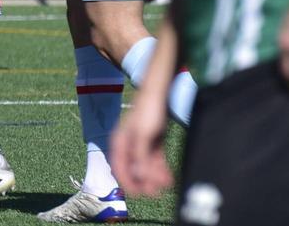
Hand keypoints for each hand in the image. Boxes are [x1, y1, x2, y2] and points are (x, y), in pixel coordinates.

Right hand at [110, 83, 172, 197]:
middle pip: (134, 170)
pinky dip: (160, 169)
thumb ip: (140, 156)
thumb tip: (139, 176)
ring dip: (155, 177)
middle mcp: (128, 146)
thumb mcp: (144, 136)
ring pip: (146, 167)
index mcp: (120, 143)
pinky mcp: (152, 143)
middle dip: (145, 182)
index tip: (139, 194)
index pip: (119, 169)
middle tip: (157, 192)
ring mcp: (140, 145)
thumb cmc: (148, 111)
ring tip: (167, 184)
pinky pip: (155, 160)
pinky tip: (168, 177)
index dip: (128, 183)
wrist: (159, 93)